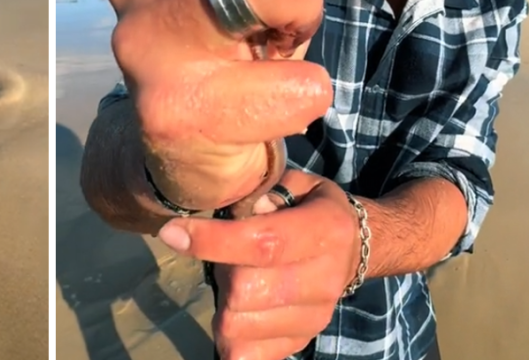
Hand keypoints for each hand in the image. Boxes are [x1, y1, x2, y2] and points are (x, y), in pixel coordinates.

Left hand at [157, 170, 362, 359]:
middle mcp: (325, 278)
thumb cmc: (311, 208)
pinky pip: (247, 354)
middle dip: (218, 272)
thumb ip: (262, 192)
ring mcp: (316, 316)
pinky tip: (235, 313)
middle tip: (224, 259)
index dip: (212, 241)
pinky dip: (229, 338)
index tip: (172, 233)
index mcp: (325, 230)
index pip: (263, 243)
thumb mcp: (293, 185)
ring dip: (221, 305)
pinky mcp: (302, 339)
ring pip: (238, 325)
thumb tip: (234, 211)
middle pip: (244, 291)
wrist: (356, 249)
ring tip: (234, 284)